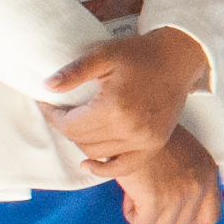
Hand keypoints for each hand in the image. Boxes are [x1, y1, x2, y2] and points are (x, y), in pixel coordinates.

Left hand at [44, 26, 207, 169]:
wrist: (177, 59)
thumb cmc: (140, 54)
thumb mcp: (104, 54)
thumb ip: (75, 71)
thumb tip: (48, 87)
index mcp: (115, 107)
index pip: (70, 125)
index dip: (53, 116)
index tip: (47, 104)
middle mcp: (130, 129)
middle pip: (81, 141)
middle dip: (66, 126)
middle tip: (62, 110)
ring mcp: (144, 140)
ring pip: (97, 153)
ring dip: (82, 141)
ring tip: (78, 124)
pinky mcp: (154, 145)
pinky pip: (124, 167)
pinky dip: (104, 169)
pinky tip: (88, 164)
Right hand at [113, 127, 221, 223]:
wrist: (135, 121)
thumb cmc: (154, 136)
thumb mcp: (186, 154)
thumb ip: (191, 178)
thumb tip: (182, 208)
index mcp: (208, 174)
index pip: (211, 217)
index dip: (190, 221)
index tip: (173, 213)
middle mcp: (198, 186)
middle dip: (161, 214)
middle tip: (148, 192)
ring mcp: (178, 195)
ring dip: (145, 214)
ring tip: (139, 191)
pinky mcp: (155, 199)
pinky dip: (133, 214)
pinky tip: (130, 194)